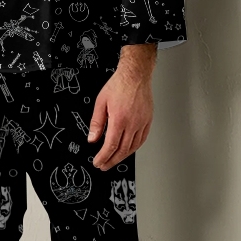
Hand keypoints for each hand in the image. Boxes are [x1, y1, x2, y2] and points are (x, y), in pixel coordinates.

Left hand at [87, 44, 156, 170]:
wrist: (136, 75)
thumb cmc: (119, 85)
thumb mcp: (100, 102)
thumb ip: (97, 123)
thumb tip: (92, 139)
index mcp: (119, 119)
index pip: (111, 145)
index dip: (103, 157)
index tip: (98, 162)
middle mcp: (133, 123)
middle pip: (122, 150)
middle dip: (112, 160)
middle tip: (104, 166)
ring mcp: (142, 123)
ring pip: (133, 147)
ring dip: (123, 156)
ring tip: (114, 160)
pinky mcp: (148, 121)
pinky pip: (142, 139)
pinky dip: (134, 148)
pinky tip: (128, 150)